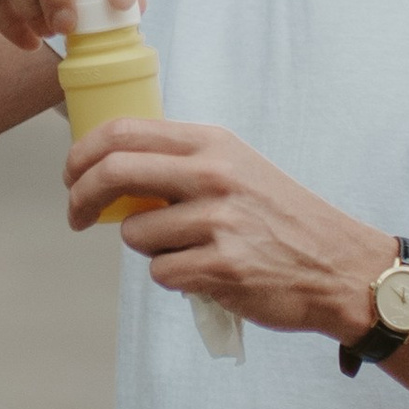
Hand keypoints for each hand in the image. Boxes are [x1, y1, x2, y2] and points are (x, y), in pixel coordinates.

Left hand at [64, 117, 393, 342]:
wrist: (338, 265)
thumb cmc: (280, 217)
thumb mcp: (235, 166)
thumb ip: (181, 162)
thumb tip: (110, 167)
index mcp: (211, 143)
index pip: (122, 132)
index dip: (81, 154)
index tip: (70, 176)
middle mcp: (213, 174)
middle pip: (113, 172)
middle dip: (81, 197)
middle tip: (77, 216)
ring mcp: (218, 220)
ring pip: (136, 234)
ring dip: (148, 247)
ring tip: (188, 248)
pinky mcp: (222, 266)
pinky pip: (162, 272)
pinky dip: (174, 276)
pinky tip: (207, 271)